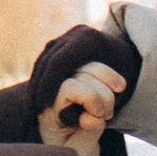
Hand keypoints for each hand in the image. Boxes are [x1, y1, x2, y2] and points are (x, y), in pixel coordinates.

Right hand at [27, 22, 140, 144]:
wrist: (126, 57)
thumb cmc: (121, 80)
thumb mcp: (118, 94)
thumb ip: (102, 107)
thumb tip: (86, 122)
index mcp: (88, 39)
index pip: (58, 63)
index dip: (48, 86)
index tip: (41, 106)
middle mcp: (75, 32)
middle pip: (48, 62)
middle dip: (39, 87)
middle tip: (32, 109)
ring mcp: (67, 35)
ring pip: (43, 61)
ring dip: (36, 84)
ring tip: (31, 105)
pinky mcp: (60, 42)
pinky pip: (44, 61)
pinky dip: (40, 80)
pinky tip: (35, 98)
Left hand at [40, 62, 126, 155]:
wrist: (75, 150)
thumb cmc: (77, 153)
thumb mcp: (80, 153)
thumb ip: (86, 135)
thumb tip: (92, 117)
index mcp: (49, 111)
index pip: (69, 87)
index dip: (90, 97)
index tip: (99, 117)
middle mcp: (54, 92)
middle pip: (83, 75)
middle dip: (103, 97)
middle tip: (105, 117)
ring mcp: (66, 82)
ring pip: (91, 67)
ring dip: (108, 86)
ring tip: (109, 109)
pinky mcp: (79, 79)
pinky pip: (95, 67)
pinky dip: (110, 76)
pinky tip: (120, 88)